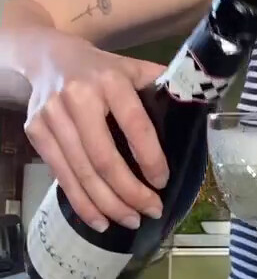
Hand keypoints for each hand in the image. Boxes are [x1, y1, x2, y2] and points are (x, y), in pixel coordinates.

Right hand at [24, 30, 169, 230]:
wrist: (49, 58)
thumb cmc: (103, 70)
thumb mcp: (134, 68)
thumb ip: (163, 87)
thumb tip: (200, 111)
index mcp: (111, 80)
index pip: (135, 125)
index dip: (150, 158)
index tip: (163, 182)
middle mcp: (78, 97)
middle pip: (105, 158)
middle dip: (130, 192)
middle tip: (152, 211)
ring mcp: (52, 116)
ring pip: (83, 172)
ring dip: (109, 204)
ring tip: (131, 221)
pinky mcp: (35, 132)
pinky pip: (62, 176)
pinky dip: (82, 203)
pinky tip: (101, 219)